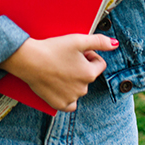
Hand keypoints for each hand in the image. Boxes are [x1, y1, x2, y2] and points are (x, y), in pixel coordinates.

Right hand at [0, 34, 118, 111]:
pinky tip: (60, 87)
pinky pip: (70, 104)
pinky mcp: (59, 104)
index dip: (89, 55)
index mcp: (90, 74)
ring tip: (59, 69)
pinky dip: (68, 97)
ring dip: (73, 80)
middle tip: (65, 59)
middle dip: (81, 67)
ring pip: (79, 89)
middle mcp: (83, 89)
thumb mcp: (79, 40)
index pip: (99, 64)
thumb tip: (115, 44)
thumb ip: (99, 41)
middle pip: (88, 76)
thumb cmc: (54, 48)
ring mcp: (71, 98)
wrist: (29, 60)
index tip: (76, 51)